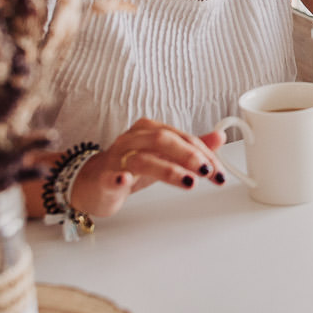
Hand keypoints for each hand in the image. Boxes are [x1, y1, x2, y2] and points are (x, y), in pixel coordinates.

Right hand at [68, 118, 227, 217]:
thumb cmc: (129, 166)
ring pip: (143, 159)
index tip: (219, 171)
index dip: (204, 154)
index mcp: (150, 130)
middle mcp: (134, 139)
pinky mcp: (103, 178)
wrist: (92, 181)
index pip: (183, 138)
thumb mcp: (164, 157)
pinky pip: (110, 176)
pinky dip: (118, 177)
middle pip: (163, 141)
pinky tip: (125, 181)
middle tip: (208, 171)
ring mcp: (117, 158)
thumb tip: (220, 137)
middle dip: (190, 156)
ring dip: (168, 170)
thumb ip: (191, 148)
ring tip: (188, 181)